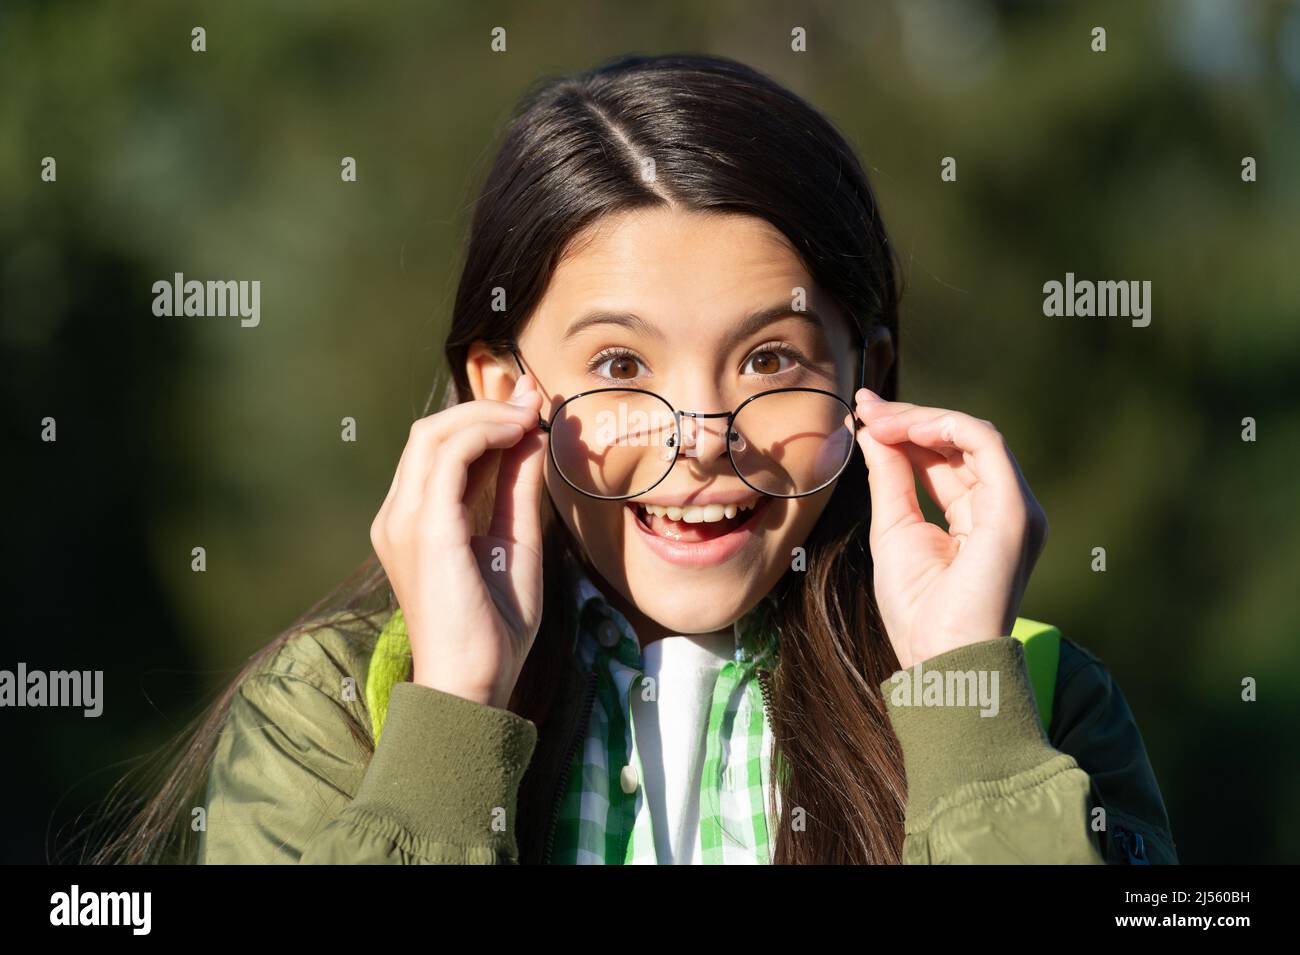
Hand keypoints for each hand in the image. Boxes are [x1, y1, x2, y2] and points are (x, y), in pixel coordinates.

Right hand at [369, 374, 546, 708]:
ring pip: (434, 434)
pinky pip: (449, 457)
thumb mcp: (515, 544)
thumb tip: (530, 436)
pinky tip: (518, 433)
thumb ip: (517, 489)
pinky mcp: (425, 528)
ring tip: (529, 415)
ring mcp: (404, 520)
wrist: (474, 685)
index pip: (438, 451)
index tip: (529, 405)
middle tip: (532, 398)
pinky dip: (484, 433)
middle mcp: (398, 516)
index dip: (482, 419)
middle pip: (430, 433)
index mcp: (413, 523)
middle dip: (483, 408)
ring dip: (485, 415)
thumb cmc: (493, 629)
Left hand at [852, 389, 1047, 669]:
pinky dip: (945, 427)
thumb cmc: (918, 612)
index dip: (905, 430)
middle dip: (908, 418)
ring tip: (876, 418)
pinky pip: (985, 444)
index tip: (862, 414)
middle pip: (958, 442)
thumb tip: (872, 431)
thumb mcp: (894, 529)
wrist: (940, 660)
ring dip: (920, 419)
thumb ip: (890, 477)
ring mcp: (1015, 507)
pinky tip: (906, 427)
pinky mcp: (1014, 510)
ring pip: (971, 435)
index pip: (946, 457)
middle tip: (864, 407)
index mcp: (980, 517)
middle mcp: (1004, 507)